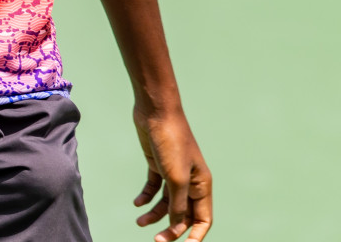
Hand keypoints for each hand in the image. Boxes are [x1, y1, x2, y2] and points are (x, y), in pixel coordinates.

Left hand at [132, 107, 211, 240]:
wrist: (156, 111)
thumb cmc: (171, 141)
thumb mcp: (176, 178)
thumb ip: (178, 204)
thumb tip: (177, 225)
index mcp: (202, 184)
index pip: (203, 219)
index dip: (195, 236)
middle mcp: (190, 181)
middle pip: (184, 214)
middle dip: (172, 229)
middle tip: (156, 240)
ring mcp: (174, 173)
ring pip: (167, 203)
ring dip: (155, 215)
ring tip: (140, 222)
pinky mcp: (158, 164)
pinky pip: (154, 188)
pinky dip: (146, 197)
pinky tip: (137, 203)